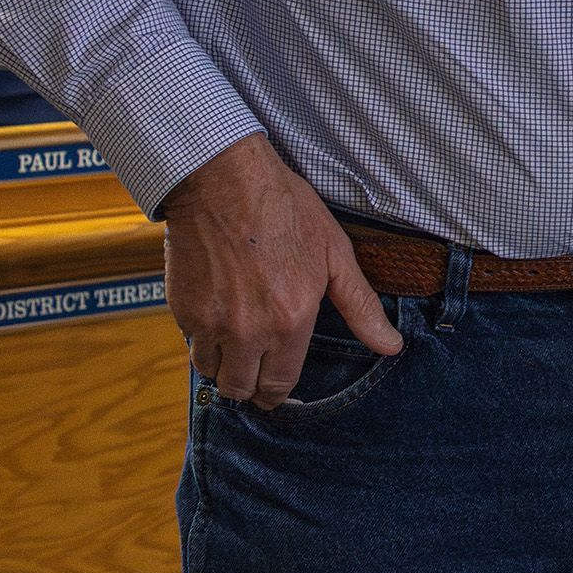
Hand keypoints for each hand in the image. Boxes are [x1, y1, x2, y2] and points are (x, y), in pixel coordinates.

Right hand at [159, 131, 399, 405]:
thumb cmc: (283, 209)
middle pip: (241, 389)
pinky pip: (192, 344)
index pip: (279, 384)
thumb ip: (360, 306)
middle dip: (250, 386)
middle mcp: (248, 331)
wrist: (222, 180)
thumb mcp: (334, 253)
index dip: (276, 392)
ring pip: (212, 373)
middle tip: (255, 372)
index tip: (275, 389)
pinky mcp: (182, 309)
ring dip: (224, 367)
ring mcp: (210, 322)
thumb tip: (391, 346)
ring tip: (236, 347)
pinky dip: (203, 339)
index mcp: (290, 321)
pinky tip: (217, 316)